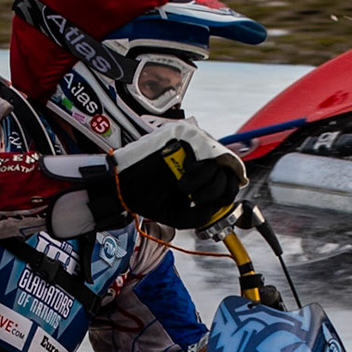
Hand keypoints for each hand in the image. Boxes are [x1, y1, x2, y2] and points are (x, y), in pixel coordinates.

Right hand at [108, 119, 247, 229]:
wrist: (123, 186)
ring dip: (205, 181)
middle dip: (215, 190)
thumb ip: (199, 216)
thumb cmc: (147, 198)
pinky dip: (198, 170)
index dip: (227, 193)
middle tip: (196, 198)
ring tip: (184, 188)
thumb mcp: (177, 215)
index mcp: (200, 174)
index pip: (229, 178)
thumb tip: (215, 208)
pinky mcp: (181, 135)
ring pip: (218, 161)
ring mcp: (191, 144)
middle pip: (229, 170)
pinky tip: (182, 178)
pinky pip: (204, 151)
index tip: (212, 204)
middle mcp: (198, 157)